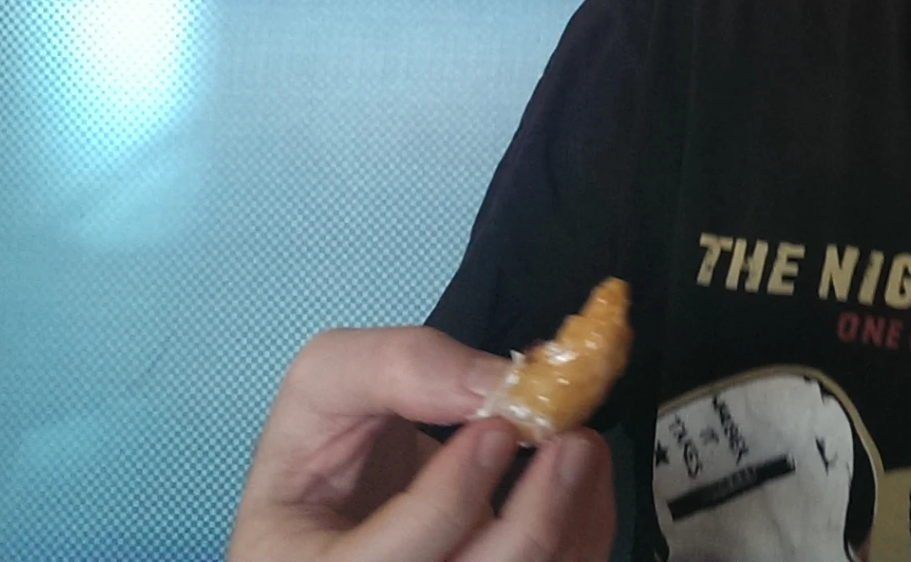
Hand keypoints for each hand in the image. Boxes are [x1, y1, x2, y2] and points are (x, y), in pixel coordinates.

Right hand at [228, 326, 615, 561]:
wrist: (340, 492)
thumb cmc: (322, 442)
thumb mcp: (325, 385)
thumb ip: (394, 368)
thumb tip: (497, 383)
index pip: (393, 560)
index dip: (451, 496)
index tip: (495, 427)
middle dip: (536, 517)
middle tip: (568, 441)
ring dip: (574, 517)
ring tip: (582, 446)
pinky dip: (588, 526)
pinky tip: (584, 474)